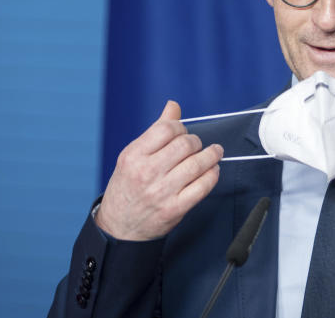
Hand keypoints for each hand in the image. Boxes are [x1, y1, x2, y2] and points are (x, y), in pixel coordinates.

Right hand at [95, 100, 223, 240]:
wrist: (119, 228)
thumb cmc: (127, 188)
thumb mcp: (132, 156)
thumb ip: (155, 131)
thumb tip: (173, 106)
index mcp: (134, 155)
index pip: (166, 129)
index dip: (180, 127)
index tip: (183, 133)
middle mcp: (147, 172)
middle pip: (185, 145)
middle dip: (196, 142)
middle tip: (197, 146)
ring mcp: (162, 191)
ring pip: (197, 164)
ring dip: (211, 156)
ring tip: (215, 153)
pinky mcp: (175, 208)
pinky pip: (202, 187)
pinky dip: (212, 175)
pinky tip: (213, 171)